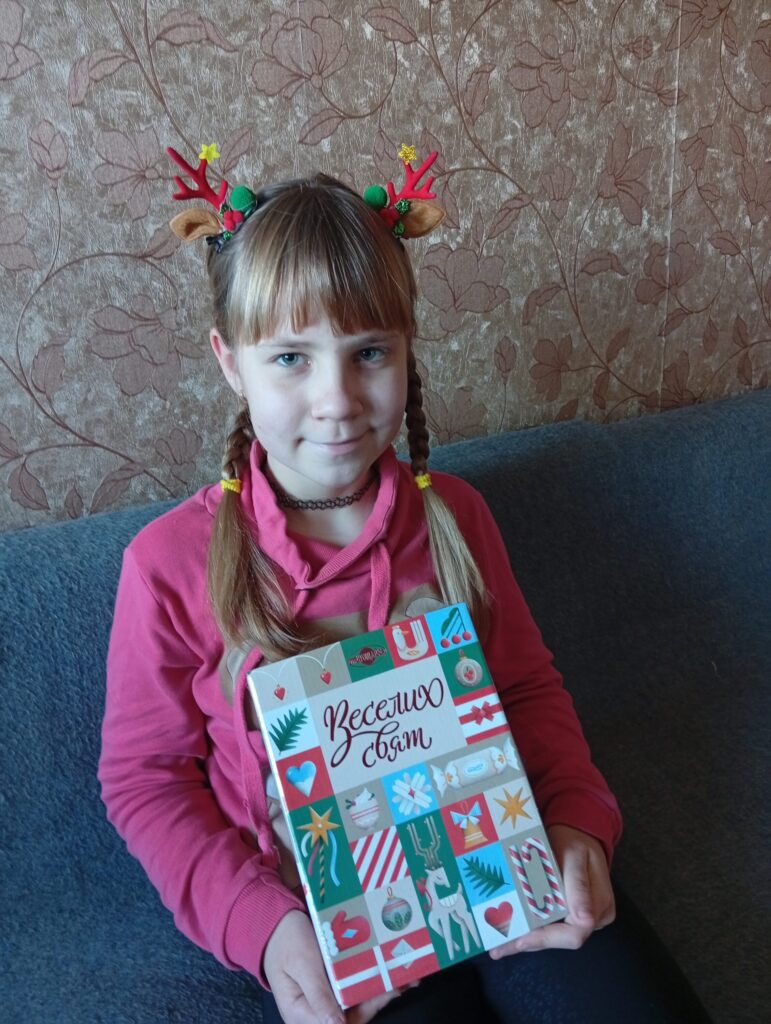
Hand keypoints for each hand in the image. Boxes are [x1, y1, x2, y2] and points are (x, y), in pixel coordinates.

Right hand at [263, 910, 413, 1023]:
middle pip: (354, 1014)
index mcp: (302, 1014)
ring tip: (407, 974)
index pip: (341, 1023)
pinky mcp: (330, 985)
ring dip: (381, 989)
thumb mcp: (302, 964)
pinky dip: (371, 979)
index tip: (389, 992)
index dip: (367, 1009)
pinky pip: (352, 988)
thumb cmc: (286, 941)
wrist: (273, 920)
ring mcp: (325, 998)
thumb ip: (318, 995)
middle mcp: (315, 1012)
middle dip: (381, 998)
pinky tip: (389, 968)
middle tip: (405, 979)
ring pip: (357, 1001)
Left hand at [490, 824, 614, 956]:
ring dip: (529, 940)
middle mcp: (596, 916)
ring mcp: (587, 917)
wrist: (580, 831)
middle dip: (531, 943)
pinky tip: (512, 933)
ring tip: (500, 946)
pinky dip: (534, 929)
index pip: (574, 933)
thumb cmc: (575, 840)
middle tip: (498, 949)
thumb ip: (578, 885)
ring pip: (556, 936)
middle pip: (563, 939)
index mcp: (600, 903)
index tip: (519, 940)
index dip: (546, 939)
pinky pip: (555, 926)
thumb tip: (585, 921)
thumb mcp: (574, 855)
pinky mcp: (576, 914)